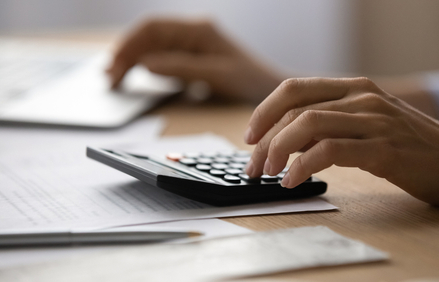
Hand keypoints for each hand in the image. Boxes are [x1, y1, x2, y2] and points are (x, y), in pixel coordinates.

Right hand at [107, 18, 281, 102]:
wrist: (268, 88)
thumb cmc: (250, 80)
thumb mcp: (216, 75)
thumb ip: (181, 68)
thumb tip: (146, 64)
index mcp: (199, 29)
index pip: (153, 29)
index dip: (129, 45)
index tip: (114, 64)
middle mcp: (192, 30)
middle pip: (149, 35)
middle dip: (126, 53)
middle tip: (109, 77)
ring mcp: (191, 42)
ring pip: (152, 45)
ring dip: (133, 59)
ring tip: (115, 78)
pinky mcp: (191, 55)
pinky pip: (162, 55)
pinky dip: (146, 65)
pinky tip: (136, 76)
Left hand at [244, 77, 438, 208]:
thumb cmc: (413, 146)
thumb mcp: (368, 123)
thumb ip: (332, 123)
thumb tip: (287, 139)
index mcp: (355, 87)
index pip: (294, 88)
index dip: (265, 111)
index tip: (250, 135)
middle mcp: (362, 97)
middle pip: (294, 109)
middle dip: (265, 139)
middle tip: (253, 165)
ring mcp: (374, 120)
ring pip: (307, 125)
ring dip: (278, 151)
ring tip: (269, 174)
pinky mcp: (384, 149)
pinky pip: (330, 151)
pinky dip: (303, 166)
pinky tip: (293, 181)